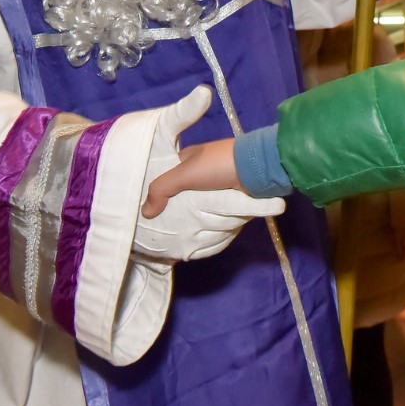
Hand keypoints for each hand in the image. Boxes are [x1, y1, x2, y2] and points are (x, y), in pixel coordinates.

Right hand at [133, 89, 282, 263]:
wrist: (259, 167)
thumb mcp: (184, 173)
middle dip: (181, 217)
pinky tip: (209, 238)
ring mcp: (218, 191)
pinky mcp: (233, 203)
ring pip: (203, 214)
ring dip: (203, 224)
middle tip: (171, 234)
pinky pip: (220, 221)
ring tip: (188, 241)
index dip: (161, 199)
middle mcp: (201, 176)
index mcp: (186, 163)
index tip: (153, 219)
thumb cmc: (219, 165)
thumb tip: (145, 212)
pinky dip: (217, 228)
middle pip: (184, 203)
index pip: (167, 184)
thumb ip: (161, 189)